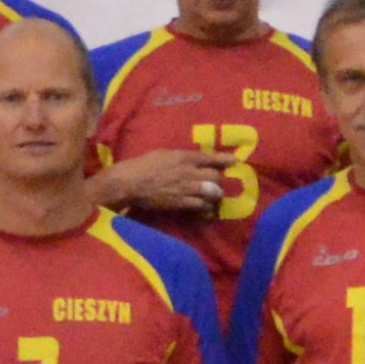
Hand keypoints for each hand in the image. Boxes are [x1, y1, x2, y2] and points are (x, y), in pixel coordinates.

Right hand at [99, 144, 235, 212]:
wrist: (130, 182)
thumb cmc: (143, 165)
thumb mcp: (164, 154)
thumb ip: (181, 157)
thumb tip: (193, 160)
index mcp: (184, 157)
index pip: (210, 158)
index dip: (224, 160)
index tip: (234, 162)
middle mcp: (189, 172)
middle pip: (216, 177)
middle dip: (219, 181)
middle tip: (217, 183)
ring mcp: (186, 188)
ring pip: (212, 193)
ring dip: (215, 195)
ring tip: (214, 197)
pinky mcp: (181, 203)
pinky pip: (202, 206)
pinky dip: (206, 208)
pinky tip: (207, 209)